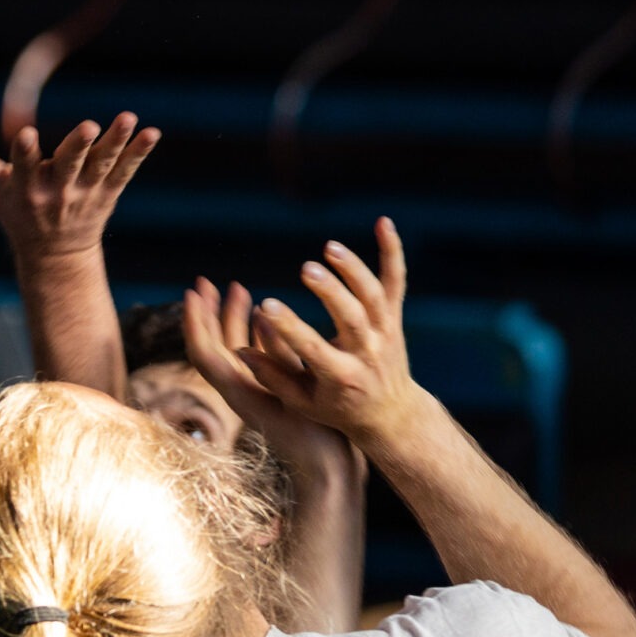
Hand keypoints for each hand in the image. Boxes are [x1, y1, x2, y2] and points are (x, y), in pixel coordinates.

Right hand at [0, 111, 157, 271]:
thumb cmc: (13, 209)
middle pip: (69, 166)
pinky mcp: (107, 193)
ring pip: (102, 166)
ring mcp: (85, 194)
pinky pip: (126, 172)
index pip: (24, 167)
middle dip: (78, 146)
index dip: (26, 152)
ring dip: (116, 142)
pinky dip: (139, 153)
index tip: (28, 135)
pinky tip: (153, 133)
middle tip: (89, 125)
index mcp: (25, 188)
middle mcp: (56, 192)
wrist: (53, 256)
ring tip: (129, 118)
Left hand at [180, 277, 363, 481]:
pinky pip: (254, 357)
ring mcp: (253, 391)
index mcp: (238, 393)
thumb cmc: (316, 441)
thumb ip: (281, 355)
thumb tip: (262, 316)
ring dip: (231, 319)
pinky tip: (263, 315)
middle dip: (207, 313)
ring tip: (237, 288)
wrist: (330, 475)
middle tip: (205, 283)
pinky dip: (254, 333)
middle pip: (211, 346)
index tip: (194, 293)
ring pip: (232, 348)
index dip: (196, 322)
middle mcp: (239, 391)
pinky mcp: (270, 392)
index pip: (203, 353)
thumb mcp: (300, 393)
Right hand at [218, 218, 430, 453]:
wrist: (391, 413)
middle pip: (353, 318)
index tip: (265, 306)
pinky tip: (382, 222)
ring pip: (375, 297)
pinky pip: (396, 282)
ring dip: (354, 270)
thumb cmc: (337, 408)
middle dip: (331, 292)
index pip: (314, 349)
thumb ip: (272, 377)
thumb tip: (238, 351)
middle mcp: (368, 353)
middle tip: (307, 269)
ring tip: (329, 248)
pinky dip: (392, 253)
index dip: (289, 328)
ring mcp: (385, 333)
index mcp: (342, 377)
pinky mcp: (394, 318)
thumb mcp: (303, 403)